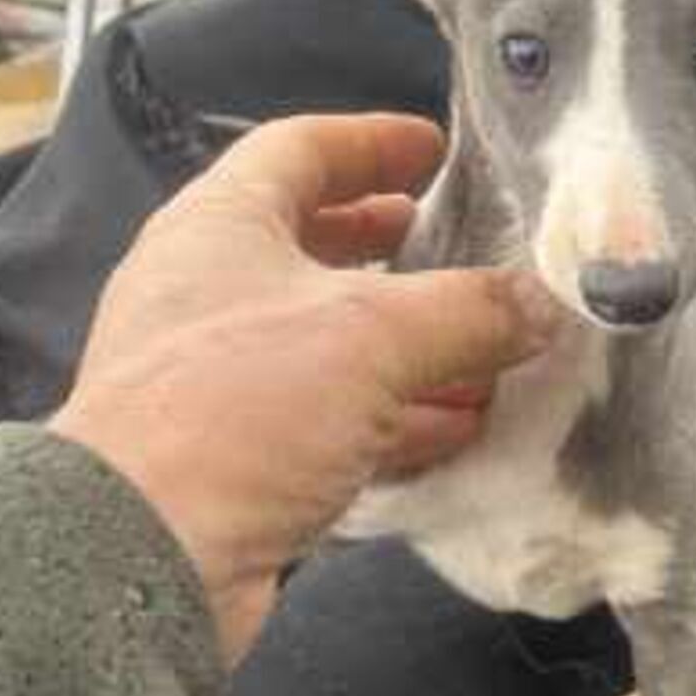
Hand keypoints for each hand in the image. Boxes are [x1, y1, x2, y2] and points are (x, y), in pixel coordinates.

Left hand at [52, 111, 558, 665]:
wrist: (148, 553)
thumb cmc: (246, 405)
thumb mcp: (377, 336)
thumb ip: (472, 310)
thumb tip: (547, 302)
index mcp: (220, 226)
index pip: (298, 150)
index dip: (371, 142)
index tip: (438, 149)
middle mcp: (209, 291)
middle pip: (314, 247)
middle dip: (398, 251)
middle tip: (466, 249)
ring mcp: (219, 378)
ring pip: (331, 341)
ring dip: (412, 345)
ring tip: (491, 351)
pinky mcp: (237, 456)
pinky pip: (331, 416)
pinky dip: (396, 414)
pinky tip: (460, 427)